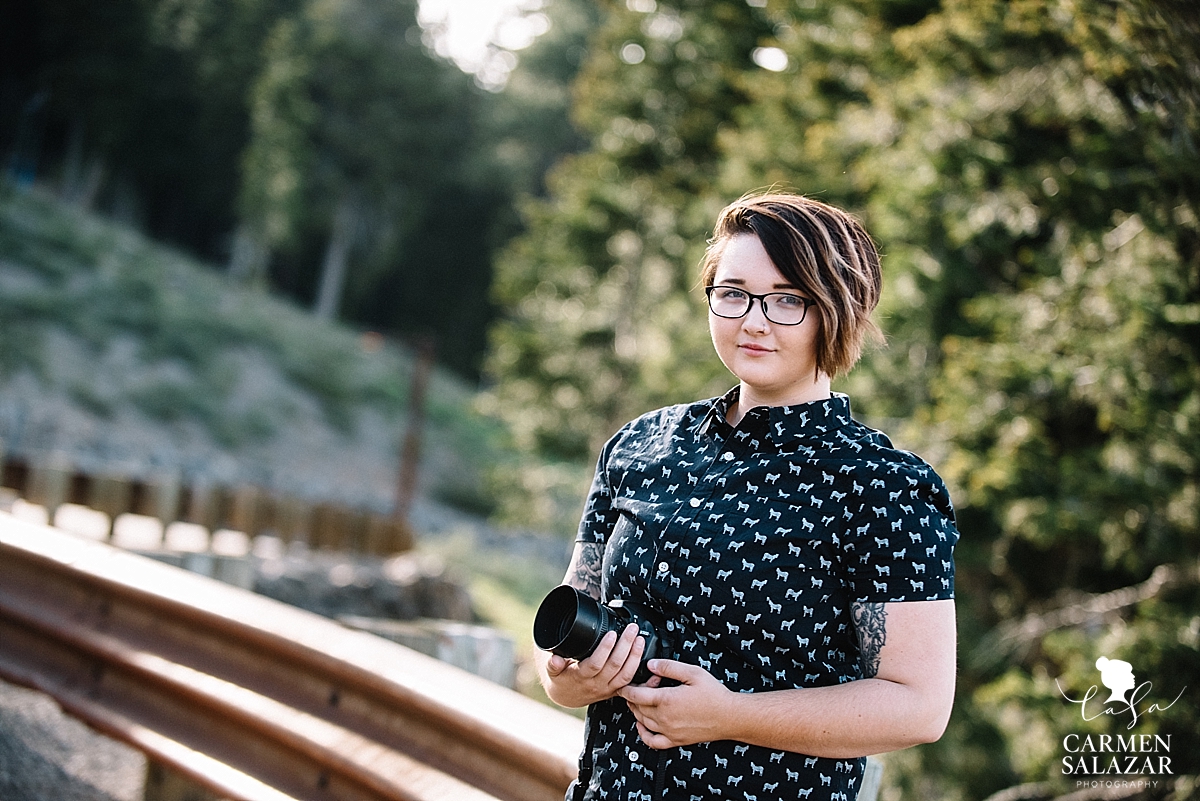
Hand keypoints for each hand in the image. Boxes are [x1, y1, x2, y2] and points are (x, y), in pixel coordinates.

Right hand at [539, 623, 645, 707]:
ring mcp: (608, 689)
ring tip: (640, 639)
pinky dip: (645, 680)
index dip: (604, 650)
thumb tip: (554, 659)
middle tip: (632, 629)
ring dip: (635, 657)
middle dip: (625, 646)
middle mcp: (597, 685)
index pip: (595, 663)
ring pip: (626, 675)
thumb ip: (552, 664)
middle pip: (615, 666)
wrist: (567, 696)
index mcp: (581, 677)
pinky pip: (632, 686)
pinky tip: (654, 670)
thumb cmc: (562, 678)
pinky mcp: (616, 690)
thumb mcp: (553, 670)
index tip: (611, 634)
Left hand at [618, 659, 735, 748]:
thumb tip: (651, 665)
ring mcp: (668, 731)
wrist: (729, 716)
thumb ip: (669, 667)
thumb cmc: (714, 695)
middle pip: (637, 708)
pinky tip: (643, 725)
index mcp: (666, 700)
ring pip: (642, 722)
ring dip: (637, 711)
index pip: (636, 695)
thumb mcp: (692, 673)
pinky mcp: (675, 741)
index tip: (623, 683)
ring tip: (645, 700)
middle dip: (634, 696)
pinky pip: (652, 741)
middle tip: (645, 685)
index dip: (626, 688)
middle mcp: (664, 718)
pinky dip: (643, 733)